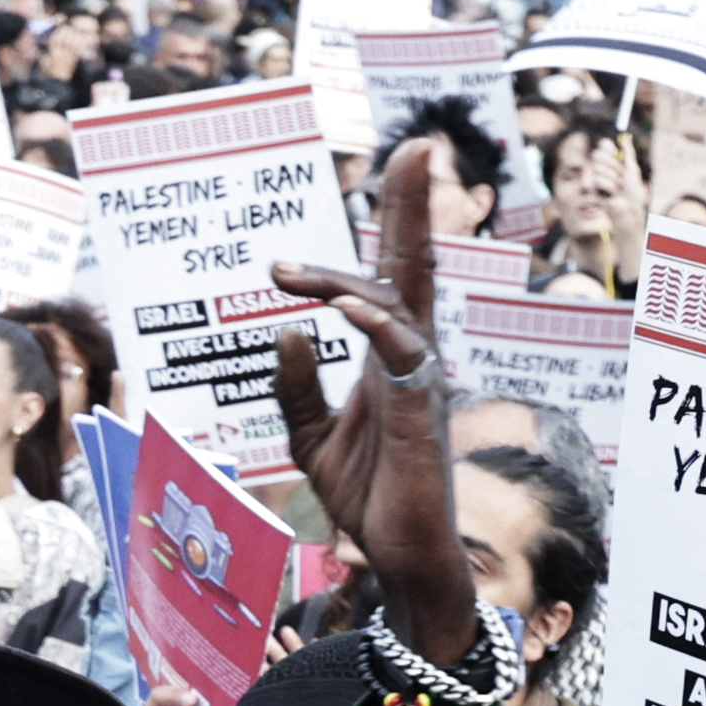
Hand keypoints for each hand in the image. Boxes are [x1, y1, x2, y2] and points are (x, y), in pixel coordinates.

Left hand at [267, 135, 479, 661]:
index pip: (386, 278)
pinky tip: (341, 306)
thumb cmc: (370, 496)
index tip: (318, 232)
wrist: (400, 560)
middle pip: (415, 267)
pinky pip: (404, 354)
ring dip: (349, 276)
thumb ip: (295, 386)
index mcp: (388, 357)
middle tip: (416, 145)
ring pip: (399, 304)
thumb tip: (283, 329)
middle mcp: (411, 358)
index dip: (372, 239)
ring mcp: (421, 383)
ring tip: (290, 270)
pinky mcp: (421, 414)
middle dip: (415, 206)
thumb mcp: (311, 437)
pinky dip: (375, 324)